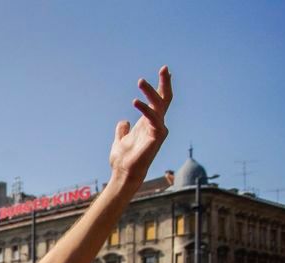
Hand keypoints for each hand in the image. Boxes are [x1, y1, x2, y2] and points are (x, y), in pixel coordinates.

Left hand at [107, 66, 171, 183]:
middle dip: (164, 83)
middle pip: (164, 99)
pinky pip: (153, 119)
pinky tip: (135, 101)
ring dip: (150, 92)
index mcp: (149, 123)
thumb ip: (122, 130)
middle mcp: (156, 124)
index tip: (162, 72)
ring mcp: (158, 130)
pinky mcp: (156, 137)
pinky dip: (145, 110)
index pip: (158, 101)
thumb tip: (123, 122)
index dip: (161, 87)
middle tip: (163, 68)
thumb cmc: (123, 159)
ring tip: (140, 81)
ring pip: (159, 106)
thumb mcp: (120, 140)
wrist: (123, 173)